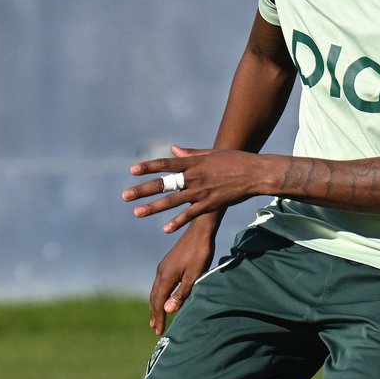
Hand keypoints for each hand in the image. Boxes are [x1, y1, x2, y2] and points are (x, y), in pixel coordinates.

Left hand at [122, 145, 274, 233]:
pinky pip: (190, 215)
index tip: (132, 170)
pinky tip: (165, 229)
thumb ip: (190, 153)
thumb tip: (173, 149)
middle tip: (124, 195)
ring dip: (153, 207)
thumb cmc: (234, 160)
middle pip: (163, 184)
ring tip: (136, 212)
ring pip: (172, 201)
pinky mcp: (210, 204)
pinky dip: (177, 222)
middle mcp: (194, 177)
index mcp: (193, 162)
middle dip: (142, 190)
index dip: (148, 167)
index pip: (165, 164)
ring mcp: (201, 192)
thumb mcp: (211, 153)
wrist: (254, 173)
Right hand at [146, 221, 217, 333]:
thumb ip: (181, 294)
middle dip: (155, 313)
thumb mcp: (194, 276)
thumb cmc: (200, 254)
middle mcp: (161, 272)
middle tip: (155, 328)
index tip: (158, 331)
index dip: (159, 318)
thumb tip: (168, 310)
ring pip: (156, 290)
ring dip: (155, 304)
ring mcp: (163, 267)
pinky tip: (163, 296)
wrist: (199, 231)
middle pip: (154, 297)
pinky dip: (159, 294)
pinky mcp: (168, 263)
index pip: (159, 303)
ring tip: (156, 316)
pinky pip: (159, 283)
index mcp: (166, 277)